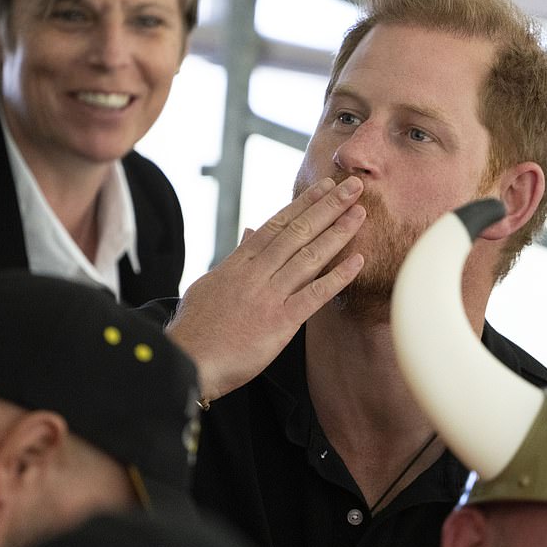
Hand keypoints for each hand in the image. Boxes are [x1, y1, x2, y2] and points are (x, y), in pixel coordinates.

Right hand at [167, 176, 365, 400]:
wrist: (186, 361)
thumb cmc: (196, 328)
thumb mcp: (210, 284)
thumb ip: (235, 258)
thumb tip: (248, 232)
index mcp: (238, 264)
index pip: (276, 225)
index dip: (303, 203)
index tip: (325, 187)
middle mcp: (255, 274)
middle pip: (297, 232)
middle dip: (327, 207)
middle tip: (353, 186)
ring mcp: (268, 296)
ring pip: (308, 257)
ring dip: (337, 233)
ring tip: (360, 212)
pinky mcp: (279, 322)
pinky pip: (314, 295)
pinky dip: (337, 277)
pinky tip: (358, 260)